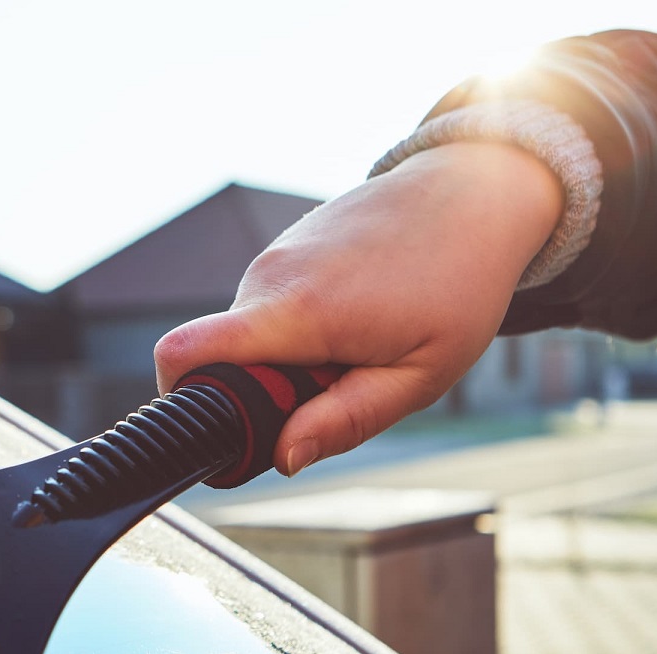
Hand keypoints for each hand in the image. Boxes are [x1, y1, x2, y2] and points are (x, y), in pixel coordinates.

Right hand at [154, 141, 563, 476]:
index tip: (233, 430)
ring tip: (361, 341)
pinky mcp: (284, 247)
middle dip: (267, 391)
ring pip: (252, 337)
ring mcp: (273, 255)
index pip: (183, 353)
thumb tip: (283, 458)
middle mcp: (269, 276)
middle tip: (341, 383)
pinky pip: (270, 309)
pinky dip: (300, 328)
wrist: (474, 192)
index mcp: (296, 312)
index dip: (182, 403)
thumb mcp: (419, 376)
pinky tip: (358, 312)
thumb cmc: (458, 285)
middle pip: (224, 360)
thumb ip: (345, 420)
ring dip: (291, 358)